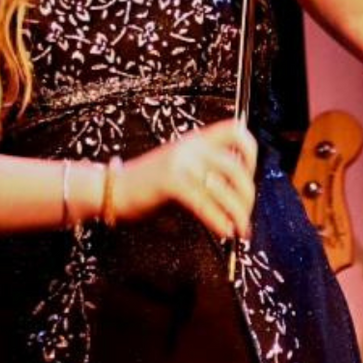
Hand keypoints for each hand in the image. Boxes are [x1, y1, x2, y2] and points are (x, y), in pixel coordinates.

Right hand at [115, 117, 256, 237]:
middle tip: (246, 216)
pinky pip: (204, 203)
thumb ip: (206, 170)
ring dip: (238, 213)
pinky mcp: (171, 181)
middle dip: (247, 196)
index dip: (250, 153)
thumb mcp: (181, 166)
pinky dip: (218, 220)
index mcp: (196, 139)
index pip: (236, 130)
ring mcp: (181, 162)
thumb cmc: (148, 184)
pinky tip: (224, 231)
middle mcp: (191, 146)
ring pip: (223, 188)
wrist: (111, 187)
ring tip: (240, 230)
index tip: (249, 177)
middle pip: (236, 167)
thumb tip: (239, 191)